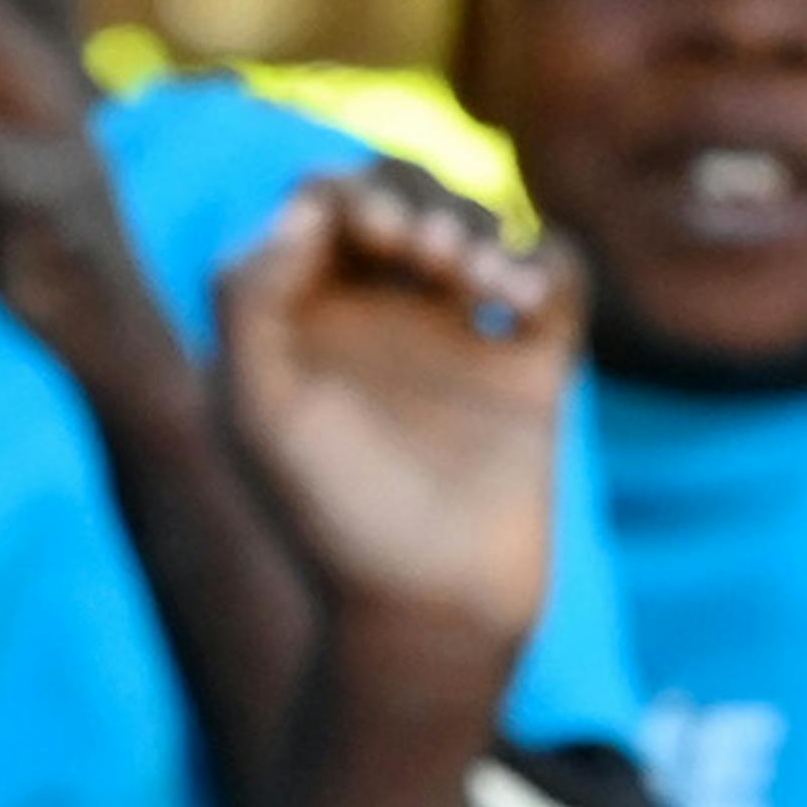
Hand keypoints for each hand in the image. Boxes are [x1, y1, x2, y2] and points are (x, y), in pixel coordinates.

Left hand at [212, 166, 569, 701]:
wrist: (430, 613)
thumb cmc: (329, 521)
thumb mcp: (255, 412)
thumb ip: (249, 299)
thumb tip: (305, 208)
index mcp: (304, 318)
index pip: (320, 203)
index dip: (348, 194)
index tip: (373, 239)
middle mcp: (380, 317)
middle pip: (403, 196)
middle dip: (418, 202)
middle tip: (425, 257)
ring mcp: (459, 339)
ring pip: (478, 223)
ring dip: (479, 228)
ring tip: (481, 284)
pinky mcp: (532, 369)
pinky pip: (557, 276)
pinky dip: (549, 264)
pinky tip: (525, 303)